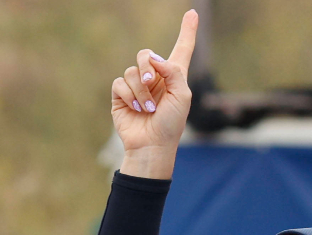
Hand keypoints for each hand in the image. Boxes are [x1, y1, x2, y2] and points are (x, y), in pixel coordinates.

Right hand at [110, 9, 198, 178]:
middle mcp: (156, 78)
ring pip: (132, 70)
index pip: (182, 49)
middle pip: (146, 54)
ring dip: (141, 90)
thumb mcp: (182, 96)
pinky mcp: (121, 94)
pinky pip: (120, 82)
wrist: (152, 144)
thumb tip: (154, 58)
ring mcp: (137, 86)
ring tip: (148, 108)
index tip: (192, 13)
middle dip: (148, 66)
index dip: (187, 31)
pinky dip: (129, 95)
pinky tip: (136, 109)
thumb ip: (173, 72)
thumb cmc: (171, 123)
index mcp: (175, 77)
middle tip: (152, 82)